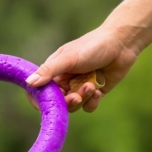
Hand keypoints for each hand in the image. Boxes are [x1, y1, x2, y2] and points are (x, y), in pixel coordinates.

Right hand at [25, 25, 141, 112]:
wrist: (122, 44)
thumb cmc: (92, 46)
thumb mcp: (68, 58)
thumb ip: (48, 71)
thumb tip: (29, 83)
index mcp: (54, 71)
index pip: (39, 91)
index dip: (41, 100)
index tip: (49, 102)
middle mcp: (65, 81)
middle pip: (58, 102)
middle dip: (67, 102)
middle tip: (76, 97)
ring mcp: (79, 87)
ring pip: (74, 106)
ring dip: (82, 99)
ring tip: (92, 86)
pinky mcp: (94, 92)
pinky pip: (88, 107)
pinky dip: (92, 102)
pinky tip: (98, 91)